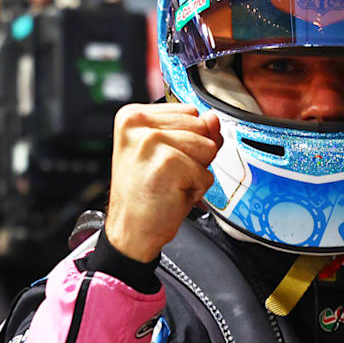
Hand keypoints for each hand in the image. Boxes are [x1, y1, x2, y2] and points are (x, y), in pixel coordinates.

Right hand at [105, 103, 222, 262]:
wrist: (131, 231)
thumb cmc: (146, 194)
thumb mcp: (168, 153)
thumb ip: (193, 132)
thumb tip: (213, 119)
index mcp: (133, 116)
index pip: (190, 111)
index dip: (190, 139)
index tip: (165, 158)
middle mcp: (138, 124)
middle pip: (201, 126)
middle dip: (195, 155)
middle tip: (168, 173)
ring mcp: (151, 142)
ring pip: (207, 148)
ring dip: (196, 172)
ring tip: (170, 183)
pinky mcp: (167, 163)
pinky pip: (206, 173)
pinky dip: (196, 189)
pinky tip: (172, 194)